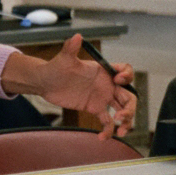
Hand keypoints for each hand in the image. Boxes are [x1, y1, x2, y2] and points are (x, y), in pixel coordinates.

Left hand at [1, 35, 135, 139]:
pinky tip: (103, 138)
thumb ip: (71, 48)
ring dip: (126, 121)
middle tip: (120, 117)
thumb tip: (76, 37)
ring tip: (120, 130)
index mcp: (104, 70)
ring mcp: (102, 97)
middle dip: (130, 108)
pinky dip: (108, 130)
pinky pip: (107, 121)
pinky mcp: (95, 108)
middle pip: (128, 95)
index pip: (125, 71)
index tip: (119, 80)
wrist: (45, 83)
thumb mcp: (64, 59)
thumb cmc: (55, 68)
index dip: (127, 76)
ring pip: (122, 110)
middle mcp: (106, 84)